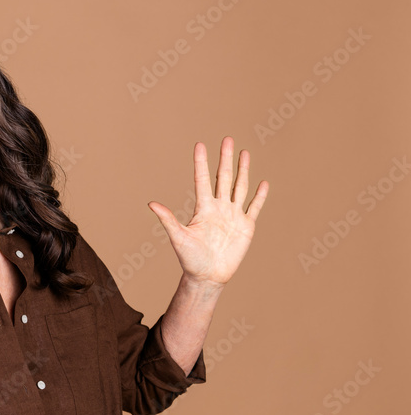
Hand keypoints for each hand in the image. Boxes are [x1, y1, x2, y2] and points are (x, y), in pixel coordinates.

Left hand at [148, 136, 268, 287]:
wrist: (208, 276)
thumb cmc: (190, 258)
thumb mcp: (178, 237)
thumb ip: (168, 219)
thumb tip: (151, 203)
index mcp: (203, 208)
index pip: (202, 179)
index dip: (201, 163)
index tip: (200, 145)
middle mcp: (218, 207)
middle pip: (223, 178)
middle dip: (225, 159)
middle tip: (227, 139)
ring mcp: (233, 215)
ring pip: (239, 187)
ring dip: (243, 170)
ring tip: (244, 152)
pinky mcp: (246, 226)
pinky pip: (254, 207)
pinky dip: (259, 196)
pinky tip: (262, 183)